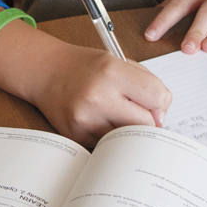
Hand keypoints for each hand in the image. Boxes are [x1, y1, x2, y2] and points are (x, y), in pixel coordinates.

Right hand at [9, 42, 171, 147]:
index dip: (160, 102)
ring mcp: (86, 120)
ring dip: (130, 131)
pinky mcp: (78, 136)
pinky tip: (102, 122)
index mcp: (111, 72)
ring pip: (129, 138)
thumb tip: (160, 118)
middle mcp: (98, 97)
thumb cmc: (85, 66)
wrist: (46, 72)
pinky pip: (110, 145)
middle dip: (148, 120)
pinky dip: (113, 138)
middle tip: (139, 112)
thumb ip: (145, 84)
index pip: (157, 97)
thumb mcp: (118, 61)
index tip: (154, 103)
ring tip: (118, 115)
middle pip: (146, 123)